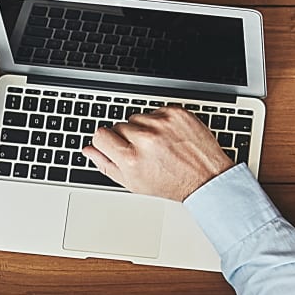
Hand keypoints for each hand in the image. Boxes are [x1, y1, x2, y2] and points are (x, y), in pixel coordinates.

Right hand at [85, 106, 232, 201]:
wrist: (206, 176)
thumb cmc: (172, 183)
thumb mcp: (134, 183)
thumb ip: (106, 165)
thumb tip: (88, 150)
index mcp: (131, 159)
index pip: (101, 135)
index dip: (106, 141)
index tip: (114, 145)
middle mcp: (146, 139)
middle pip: (118, 125)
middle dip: (127, 138)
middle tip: (143, 152)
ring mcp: (162, 123)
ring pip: (137, 117)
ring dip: (143, 128)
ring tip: (158, 145)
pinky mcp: (177, 113)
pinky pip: (156, 111)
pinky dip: (160, 122)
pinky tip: (169, 137)